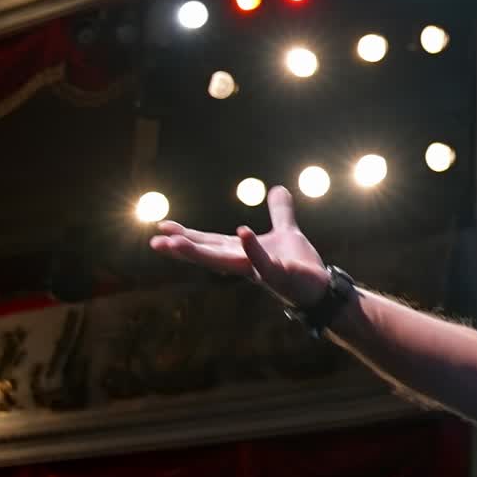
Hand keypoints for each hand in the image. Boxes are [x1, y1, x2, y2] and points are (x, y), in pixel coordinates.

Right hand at [148, 185, 328, 308]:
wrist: (320, 287)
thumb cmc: (300, 265)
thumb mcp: (287, 232)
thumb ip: (281, 212)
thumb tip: (278, 189)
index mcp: (242, 253)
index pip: (209, 242)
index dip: (186, 235)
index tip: (161, 227)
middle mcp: (245, 263)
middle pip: (208, 254)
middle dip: (182, 248)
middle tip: (155, 242)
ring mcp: (259, 271)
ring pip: (224, 262)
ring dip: (199, 253)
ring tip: (176, 243)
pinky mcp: (278, 276)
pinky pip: (262, 262)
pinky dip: (251, 248)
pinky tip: (241, 232)